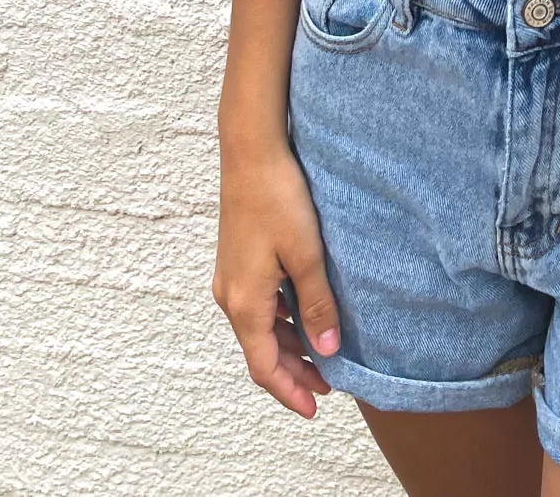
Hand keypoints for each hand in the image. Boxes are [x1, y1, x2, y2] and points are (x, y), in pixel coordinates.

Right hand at [212, 140, 341, 417]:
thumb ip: (317, 305)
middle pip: (261, 351)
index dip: (290, 391)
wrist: (251, 152)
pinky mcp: (238, 259)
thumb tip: (328, 351)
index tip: (316, 408)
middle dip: (293, 372)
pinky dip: (282, 319)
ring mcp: (232, 277)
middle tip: (328, 386)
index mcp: (245, 303)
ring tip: (323, 354)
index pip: (264, 366)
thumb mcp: (306, 254)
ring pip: (260, 327)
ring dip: (289, 345)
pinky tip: (305, 313)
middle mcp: (231, 296)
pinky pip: (259, 304)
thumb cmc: (278, 199)